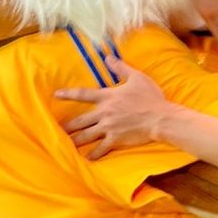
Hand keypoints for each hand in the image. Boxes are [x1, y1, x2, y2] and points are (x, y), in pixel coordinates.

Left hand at [56, 57, 171, 159]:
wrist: (160, 118)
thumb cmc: (150, 97)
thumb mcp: (137, 77)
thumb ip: (121, 67)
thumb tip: (108, 57)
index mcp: (108, 97)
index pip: (83, 94)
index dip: (68, 94)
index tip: (56, 95)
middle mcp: (104, 113)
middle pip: (79, 120)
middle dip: (67, 126)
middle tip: (56, 129)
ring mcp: (108, 127)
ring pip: (85, 136)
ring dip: (74, 141)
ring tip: (65, 145)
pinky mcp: (115, 140)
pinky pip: (100, 149)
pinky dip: (92, 155)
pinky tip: (85, 159)